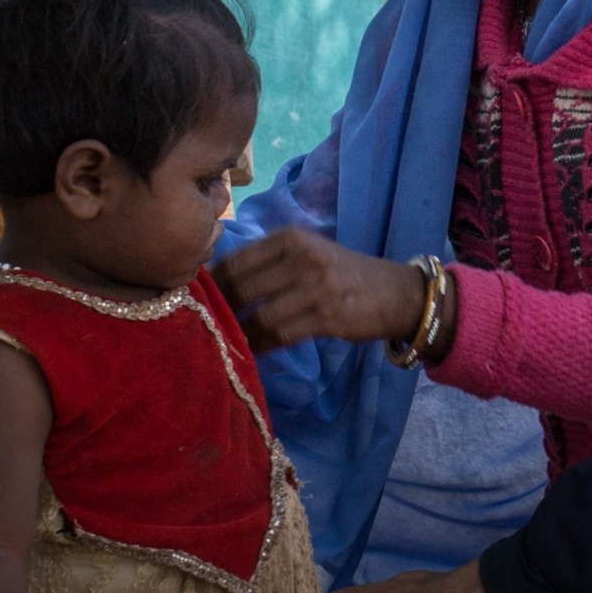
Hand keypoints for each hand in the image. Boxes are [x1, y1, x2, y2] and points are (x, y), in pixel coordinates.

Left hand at [213, 228, 443, 351]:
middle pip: (244, 288)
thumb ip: (269, 263)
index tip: (196, 302)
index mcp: (291, 238)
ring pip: (261, 316)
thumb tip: (217, 283)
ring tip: (227, 345)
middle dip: (222, 312)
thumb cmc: (343, 274)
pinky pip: (282, 335)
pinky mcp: (328, 316)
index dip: (212, 284)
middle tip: (206, 329)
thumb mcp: (308, 253)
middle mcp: (302, 257)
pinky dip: (263, 347)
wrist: (395, 293)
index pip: (237, 260)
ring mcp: (316, 286)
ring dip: (241, 334)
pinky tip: (253, 353)